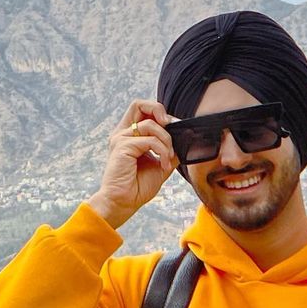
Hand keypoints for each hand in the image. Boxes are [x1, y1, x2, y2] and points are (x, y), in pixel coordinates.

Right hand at [86, 99, 177, 229]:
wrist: (124, 203)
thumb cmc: (138, 187)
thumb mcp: (161, 164)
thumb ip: (170, 149)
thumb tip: (185, 138)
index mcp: (129, 135)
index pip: (143, 109)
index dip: (161, 114)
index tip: (174, 130)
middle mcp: (122, 133)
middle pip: (139, 104)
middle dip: (159, 111)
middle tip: (171, 128)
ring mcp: (120, 138)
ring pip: (151, 124)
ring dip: (166, 141)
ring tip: (168, 158)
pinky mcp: (122, 146)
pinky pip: (150, 140)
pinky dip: (162, 151)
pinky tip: (163, 165)